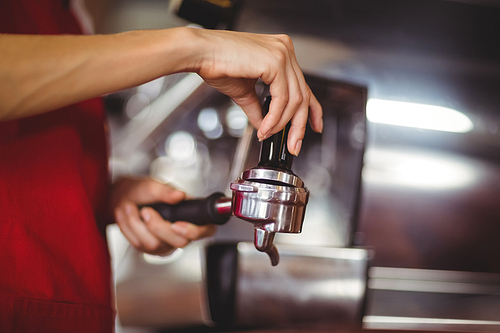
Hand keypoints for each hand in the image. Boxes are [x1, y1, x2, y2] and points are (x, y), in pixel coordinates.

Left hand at [111, 177, 215, 254]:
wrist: (125, 196)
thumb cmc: (144, 191)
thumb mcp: (153, 186)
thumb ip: (166, 191)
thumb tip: (179, 195)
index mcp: (191, 215)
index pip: (205, 230)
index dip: (194, 231)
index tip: (176, 224)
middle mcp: (181, 233)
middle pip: (179, 242)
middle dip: (158, 227)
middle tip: (146, 210)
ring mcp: (166, 243)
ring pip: (154, 245)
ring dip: (137, 225)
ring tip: (130, 207)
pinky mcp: (149, 248)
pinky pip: (139, 245)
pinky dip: (129, 228)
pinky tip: (128, 216)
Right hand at [192, 29, 322, 154]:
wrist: (200, 53)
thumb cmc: (217, 64)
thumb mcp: (244, 91)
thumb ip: (259, 108)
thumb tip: (265, 126)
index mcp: (281, 53)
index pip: (304, 86)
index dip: (313, 110)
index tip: (315, 127)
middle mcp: (285, 50)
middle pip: (303, 95)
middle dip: (299, 125)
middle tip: (293, 144)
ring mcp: (282, 54)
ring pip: (295, 100)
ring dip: (281, 124)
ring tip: (267, 134)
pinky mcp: (275, 62)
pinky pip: (282, 99)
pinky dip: (274, 118)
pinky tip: (265, 127)